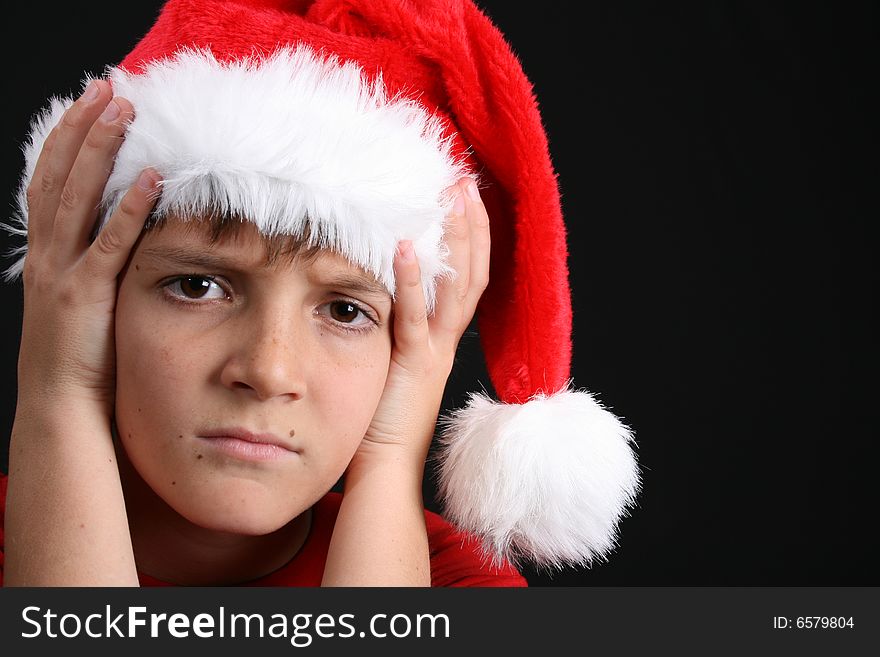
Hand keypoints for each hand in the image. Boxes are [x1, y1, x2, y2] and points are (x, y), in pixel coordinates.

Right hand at [17, 79, 159, 415]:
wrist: (60, 405)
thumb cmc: (81, 358)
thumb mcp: (84, 300)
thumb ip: (99, 265)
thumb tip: (130, 235)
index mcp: (48, 255)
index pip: (52, 183)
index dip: (67, 140)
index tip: (87, 104)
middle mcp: (49, 256)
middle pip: (60, 176)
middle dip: (82, 128)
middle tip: (106, 87)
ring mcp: (64, 272)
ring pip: (78, 197)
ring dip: (100, 150)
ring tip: (123, 111)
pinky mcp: (87, 294)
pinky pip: (110, 243)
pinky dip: (129, 209)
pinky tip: (152, 178)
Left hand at [356, 177, 490, 468]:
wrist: (385, 465)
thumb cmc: (380, 415)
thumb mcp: (392, 357)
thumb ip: (390, 321)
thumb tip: (372, 280)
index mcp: (443, 337)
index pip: (467, 277)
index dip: (471, 237)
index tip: (462, 197)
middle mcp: (446, 339)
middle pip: (473, 272)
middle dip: (472, 224)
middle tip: (464, 181)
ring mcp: (434, 351)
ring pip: (457, 287)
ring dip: (455, 239)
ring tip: (450, 196)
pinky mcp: (413, 364)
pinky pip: (417, 317)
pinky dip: (412, 280)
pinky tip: (404, 244)